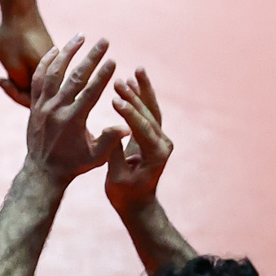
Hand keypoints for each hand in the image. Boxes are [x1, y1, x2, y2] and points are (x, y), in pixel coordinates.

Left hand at [0, 8, 53, 105]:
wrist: (20, 10)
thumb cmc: (14, 38)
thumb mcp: (13, 66)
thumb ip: (21, 85)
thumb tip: (28, 99)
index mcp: (49, 75)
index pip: (37, 99)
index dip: (18, 97)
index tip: (5, 84)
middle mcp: (55, 69)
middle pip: (39, 92)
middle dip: (19, 91)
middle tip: (3, 80)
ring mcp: (52, 62)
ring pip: (38, 81)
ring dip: (20, 81)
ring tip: (4, 75)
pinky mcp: (46, 55)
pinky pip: (38, 72)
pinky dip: (24, 73)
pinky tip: (10, 66)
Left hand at [24, 36, 123, 187]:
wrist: (43, 170)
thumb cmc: (75, 164)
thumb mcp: (96, 156)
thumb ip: (111, 139)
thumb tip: (128, 125)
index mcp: (73, 120)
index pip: (90, 92)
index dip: (102, 75)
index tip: (113, 60)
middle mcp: (56, 109)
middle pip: (74, 77)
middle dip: (90, 57)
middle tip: (104, 41)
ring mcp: (43, 105)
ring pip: (53, 72)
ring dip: (67, 52)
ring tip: (81, 36)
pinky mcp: (34, 104)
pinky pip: (38, 78)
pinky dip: (46, 62)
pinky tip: (56, 49)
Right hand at [104, 68, 171, 214]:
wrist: (137, 203)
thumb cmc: (124, 194)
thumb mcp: (117, 178)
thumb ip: (116, 154)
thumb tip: (114, 131)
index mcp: (155, 155)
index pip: (142, 128)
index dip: (128, 113)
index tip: (113, 99)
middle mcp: (162, 144)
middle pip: (149, 115)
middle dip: (134, 97)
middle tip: (118, 81)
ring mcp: (160, 139)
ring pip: (152, 110)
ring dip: (142, 91)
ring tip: (135, 72)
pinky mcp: (153, 136)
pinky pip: (148, 113)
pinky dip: (141, 97)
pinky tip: (132, 82)